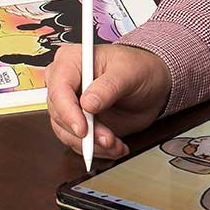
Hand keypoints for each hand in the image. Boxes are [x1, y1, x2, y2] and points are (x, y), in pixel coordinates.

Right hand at [46, 43, 170, 160]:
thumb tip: (88, 103)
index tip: (83, 129)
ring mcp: (70, 104)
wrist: (151, 84)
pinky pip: (77, 142)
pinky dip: (96, 149)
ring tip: (115, 144)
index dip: (68, 112)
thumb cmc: (139, 68)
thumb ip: (109, 86)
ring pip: (66, 132)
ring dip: (91, 145)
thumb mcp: (129, 72)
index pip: (59, 89)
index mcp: (71, 60)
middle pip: (59, 114)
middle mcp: (65, 83)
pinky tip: (114, 146)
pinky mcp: (77, 122)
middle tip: (108, 139)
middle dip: (85, 133)